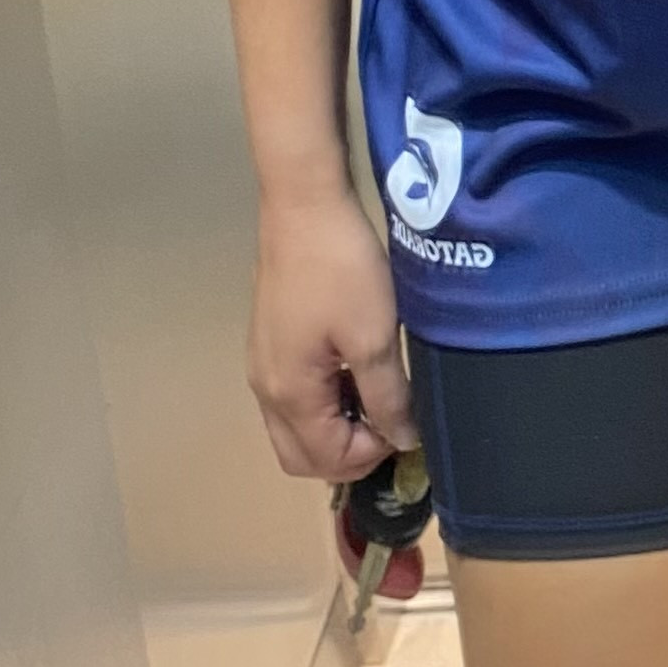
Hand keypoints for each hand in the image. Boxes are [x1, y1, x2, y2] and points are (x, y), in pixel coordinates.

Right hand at [249, 185, 418, 480]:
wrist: (305, 207)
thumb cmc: (342, 271)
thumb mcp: (375, 337)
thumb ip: (388, 398)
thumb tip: (402, 440)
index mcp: (289, 394)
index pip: (327, 459)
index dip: (372, 454)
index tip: (405, 423)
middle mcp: (265, 389)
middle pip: (302, 455)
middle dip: (348, 453)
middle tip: (389, 421)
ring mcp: (262, 366)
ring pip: (295, 428)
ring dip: (336, 428)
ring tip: (376, 396)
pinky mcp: (268, 342)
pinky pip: (293, 398)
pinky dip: (323, 403)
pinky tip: (353, 372)